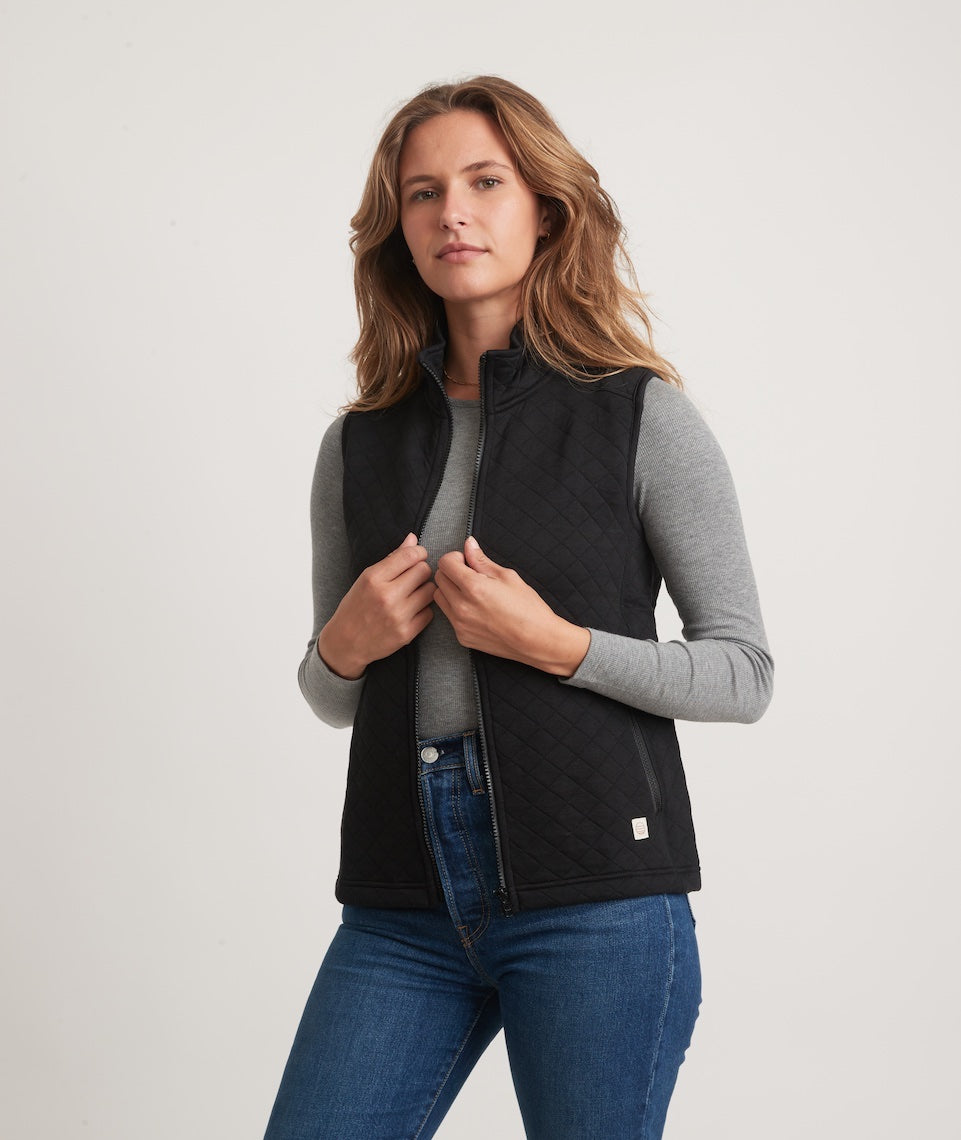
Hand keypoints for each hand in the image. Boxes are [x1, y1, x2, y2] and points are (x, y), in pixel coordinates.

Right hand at [317, 533, 435, 678]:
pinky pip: (430, 612)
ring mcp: (398, 616)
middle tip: (413, 578)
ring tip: (412, 594)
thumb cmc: (356, 606)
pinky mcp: (407, 633)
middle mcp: (387, 596)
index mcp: (374, 578)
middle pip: (424, 570)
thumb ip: (392, 558)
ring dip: (424, 590)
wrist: (346, 642)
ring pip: (431, 591)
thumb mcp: (367, 578)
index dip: (418, 553)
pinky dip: (423, 610)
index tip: (416, 557)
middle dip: (421, 571)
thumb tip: (413, 538)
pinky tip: (412, 610)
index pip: (410, 555)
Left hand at [434, 537, 590, 676]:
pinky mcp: (462, 637)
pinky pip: (449, 617)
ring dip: (450, 590)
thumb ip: (482, 560)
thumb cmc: (528, 608)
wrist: (538, 641)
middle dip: (451, 572)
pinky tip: (477, 610)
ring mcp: (460, 624)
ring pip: (440, 598)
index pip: (445, 563)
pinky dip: (457, 609)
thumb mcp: (508, 577)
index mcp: (473, 587)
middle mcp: (462, 606)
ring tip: (472, 592)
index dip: (456, 558)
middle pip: (439, 579)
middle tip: (470, 575)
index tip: (466, 561)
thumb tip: (469, 545)